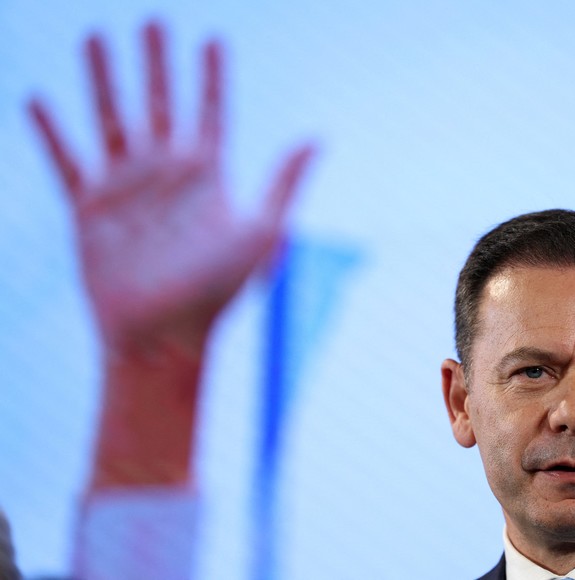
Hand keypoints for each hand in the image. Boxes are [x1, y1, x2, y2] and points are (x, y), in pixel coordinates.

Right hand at [29, 21, 312, 356]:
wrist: (164, 337)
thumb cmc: (219, 292)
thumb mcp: (262, 234)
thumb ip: (285, 183)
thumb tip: (318, 136)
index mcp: (209, 176)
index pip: (210, 111)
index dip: (212, 75)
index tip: (213, 37)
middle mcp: (168, 175)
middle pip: (160, 103)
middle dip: (156, 61)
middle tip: (153, 18)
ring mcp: (127, 190)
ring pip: (112, 119)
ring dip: (104, 79)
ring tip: (96, 36)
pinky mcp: (88, 210)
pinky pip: (65, 161)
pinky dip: (51, 132)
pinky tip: (38, 99)